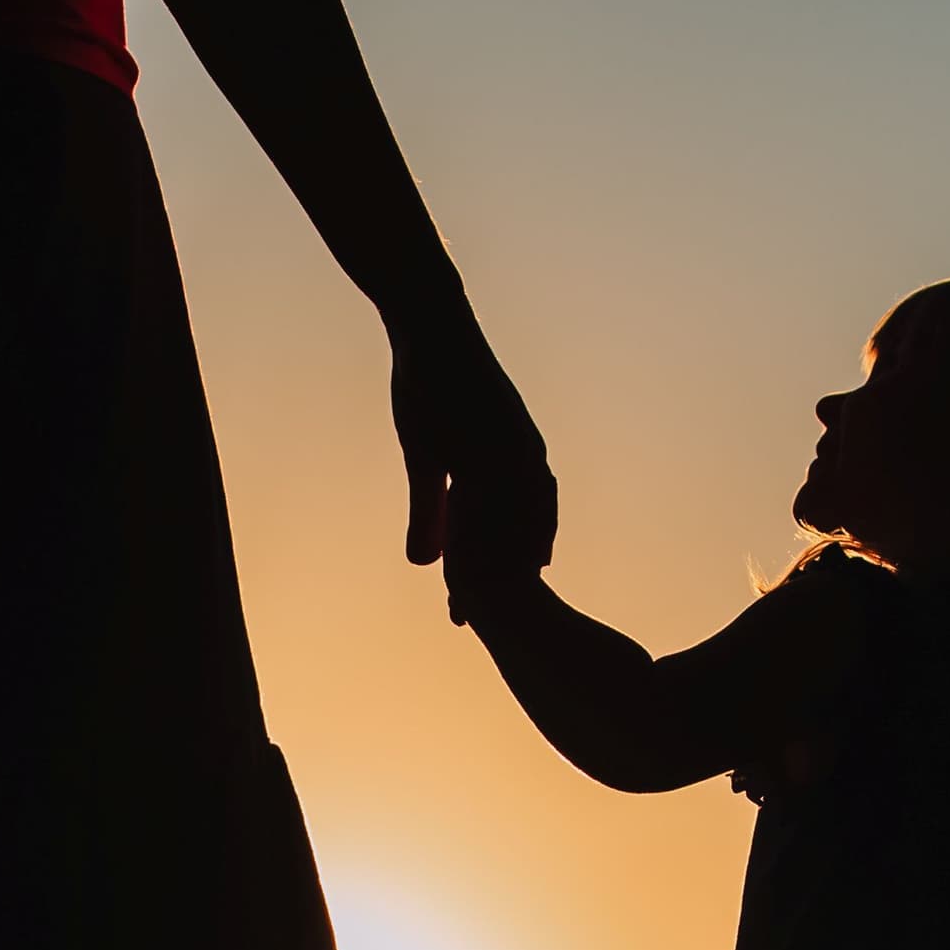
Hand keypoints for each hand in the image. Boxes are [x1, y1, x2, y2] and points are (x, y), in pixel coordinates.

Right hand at [389, 311, 554, 608]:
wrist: (432, 326)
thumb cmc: (434, 386)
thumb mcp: (429, 456)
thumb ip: (429, 511)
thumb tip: (424, 564)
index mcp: (519, 465)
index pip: (518, 535)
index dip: (504, 576)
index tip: (491, 616)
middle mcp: (524, 458)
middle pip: (518, 536)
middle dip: (501, 581)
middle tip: (483, 623)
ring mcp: (509, 443)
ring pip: (505, 518)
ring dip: (489, 560)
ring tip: (471, 600)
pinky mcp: (485, 427)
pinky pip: (481, 488)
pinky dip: (472, 523)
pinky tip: (456, 549)